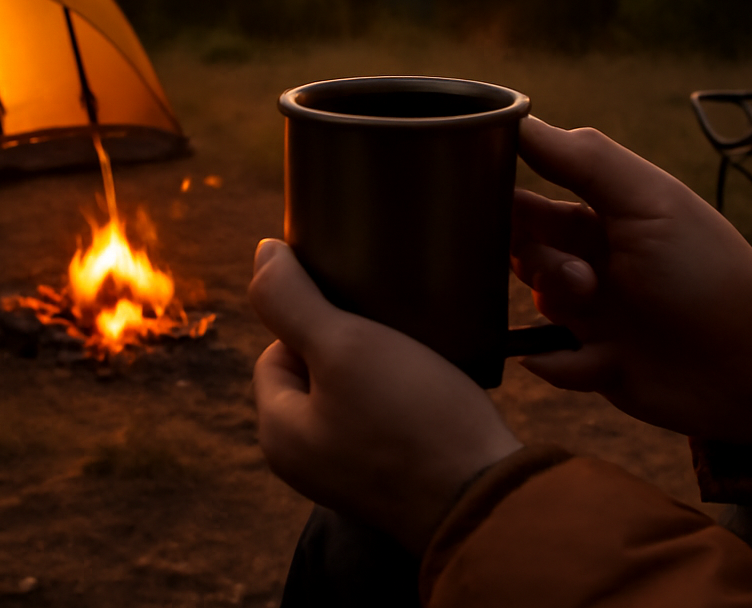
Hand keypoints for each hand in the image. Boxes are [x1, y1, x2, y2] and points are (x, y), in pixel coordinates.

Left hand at [249, 239, 522, 553]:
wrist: (489, 500)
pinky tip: (435, 390)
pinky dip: (407, 400)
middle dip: (352, 346)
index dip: (315, 322)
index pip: (275, 350)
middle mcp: (306, 461)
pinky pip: (387, 421)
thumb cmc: (413, 422)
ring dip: (384, 370)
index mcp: (279, 432)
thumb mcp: (345, 346)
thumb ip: (292, 300)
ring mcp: (351, 475)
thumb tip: (262, 251)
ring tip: (419, 357)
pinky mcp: (394, 479)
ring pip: (355, 394)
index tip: (363, 316)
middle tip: (394, 332)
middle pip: (316, 373)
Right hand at [512, 117, 751, 444]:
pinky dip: (558, 360)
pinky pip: (546, 359)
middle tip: (575, 270)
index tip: (487, 197)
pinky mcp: (593, 363)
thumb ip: (583, 159)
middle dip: (533, 254)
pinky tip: (594, 359)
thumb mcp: (648, 201)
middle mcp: (593, 255)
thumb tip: (517, 118)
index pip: (532, 188)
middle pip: (522, 244)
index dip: (506, 191)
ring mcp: (593, 310)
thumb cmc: (707, 273)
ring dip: (554, 300)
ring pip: (534, 298)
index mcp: (605, 210)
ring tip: (592, 306)